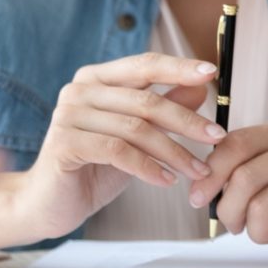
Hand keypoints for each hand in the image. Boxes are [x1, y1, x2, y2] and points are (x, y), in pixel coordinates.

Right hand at [16, 51, 225, 238]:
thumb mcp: (137, 136)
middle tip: (216, 137)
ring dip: (174, 151)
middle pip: (146, 100)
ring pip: (136, 128)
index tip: (212, 73)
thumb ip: (163, 109)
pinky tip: (167, 180)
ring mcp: (68, 114)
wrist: (50, 204)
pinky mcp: (64, 142)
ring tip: (197, 170)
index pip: (144, 64)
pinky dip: (148, 167)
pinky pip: (118, 151)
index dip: (179, 67)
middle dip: (187, 121)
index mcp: (97, 78)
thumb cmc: (95, 167)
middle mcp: (80, 89)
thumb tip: (200, 89)